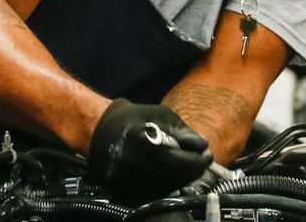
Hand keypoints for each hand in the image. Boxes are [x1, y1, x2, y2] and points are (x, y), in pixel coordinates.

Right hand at [87, 99, 212, 203]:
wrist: (98, 130)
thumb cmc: (131, 119)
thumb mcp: (160, 115)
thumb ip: (183, 131)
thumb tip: (202, 146)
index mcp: (143, 143)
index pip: (181, 161)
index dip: (199, 160)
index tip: (208, 155)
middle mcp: (134, 164)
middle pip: (176, 177)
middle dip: (193, 170)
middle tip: (202, 161)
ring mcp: (127, 179)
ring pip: (167, 187)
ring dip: (182, 178)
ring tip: (187, 165)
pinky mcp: (124, 189)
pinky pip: (155, 191)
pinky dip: (167, 183)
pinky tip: (170, 171)